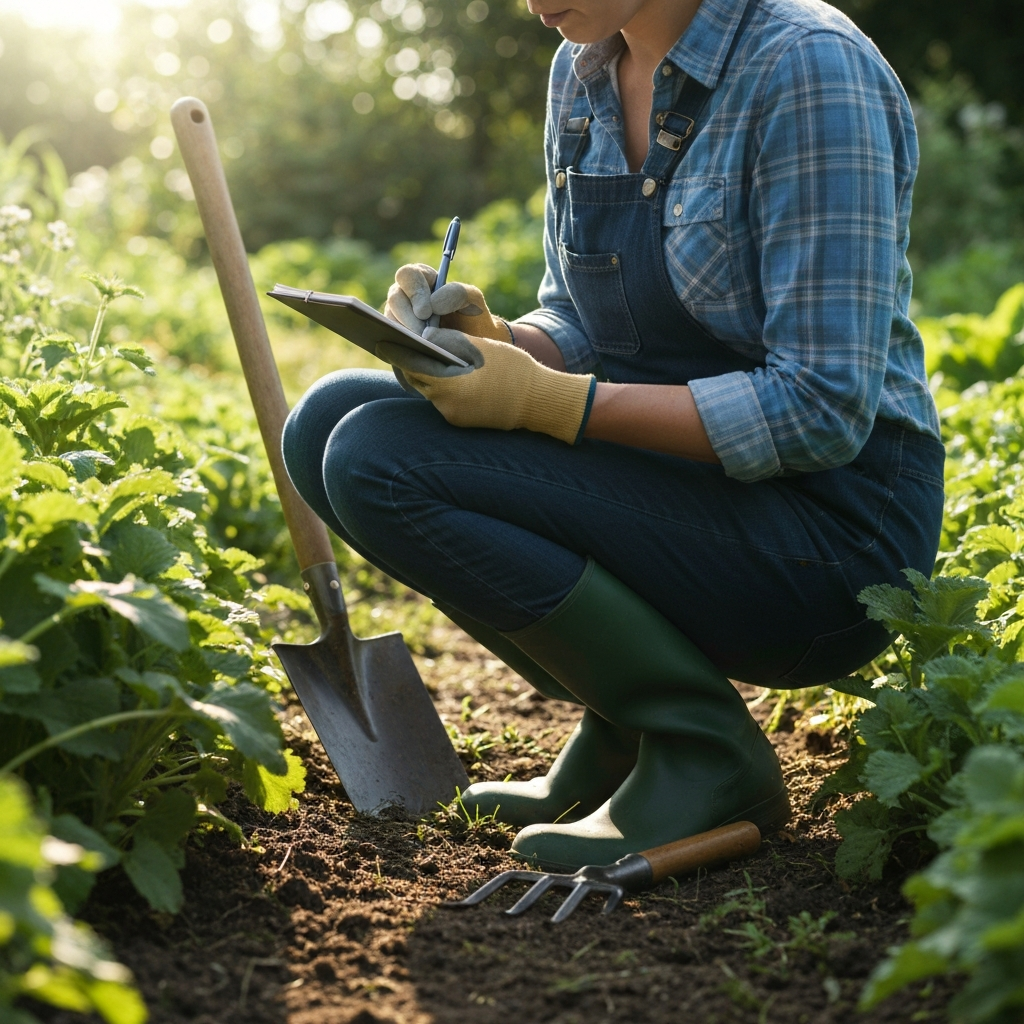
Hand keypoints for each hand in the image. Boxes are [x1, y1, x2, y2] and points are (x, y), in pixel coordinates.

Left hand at [376, 327, 594, 444]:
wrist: (539, 402)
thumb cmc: (513, 369)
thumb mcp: (480, 347)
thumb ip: (448, 341)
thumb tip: (421, 336)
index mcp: (450, 384)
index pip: (412, 365)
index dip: (396, 349)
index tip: (382, 337)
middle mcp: (447, 405)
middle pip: (416, 379)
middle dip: (406, 360)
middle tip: (392, 342)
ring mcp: (453, 417)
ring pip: (427, 390)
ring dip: (421, 373)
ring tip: (412, 354)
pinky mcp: (460, 422)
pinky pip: (440, 400)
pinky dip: (437, 384)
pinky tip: (437, 371)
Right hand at [385, 264, 512, 341]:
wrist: (475, 349)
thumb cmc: (472, 319)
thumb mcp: (472, 301)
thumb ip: (457, 294)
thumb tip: (433, 304)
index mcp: (422, 280)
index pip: (408, 276)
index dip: (414, 292)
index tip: (426, 312)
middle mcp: (404, 297)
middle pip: (394, 300)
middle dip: (407, 318)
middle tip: (421, 334)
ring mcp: (397, 319)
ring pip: (390, 323)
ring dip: (404, 335)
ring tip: (422, 347)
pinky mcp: (397, 342)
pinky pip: (392, 345)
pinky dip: (404, 351)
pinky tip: (418, 358)